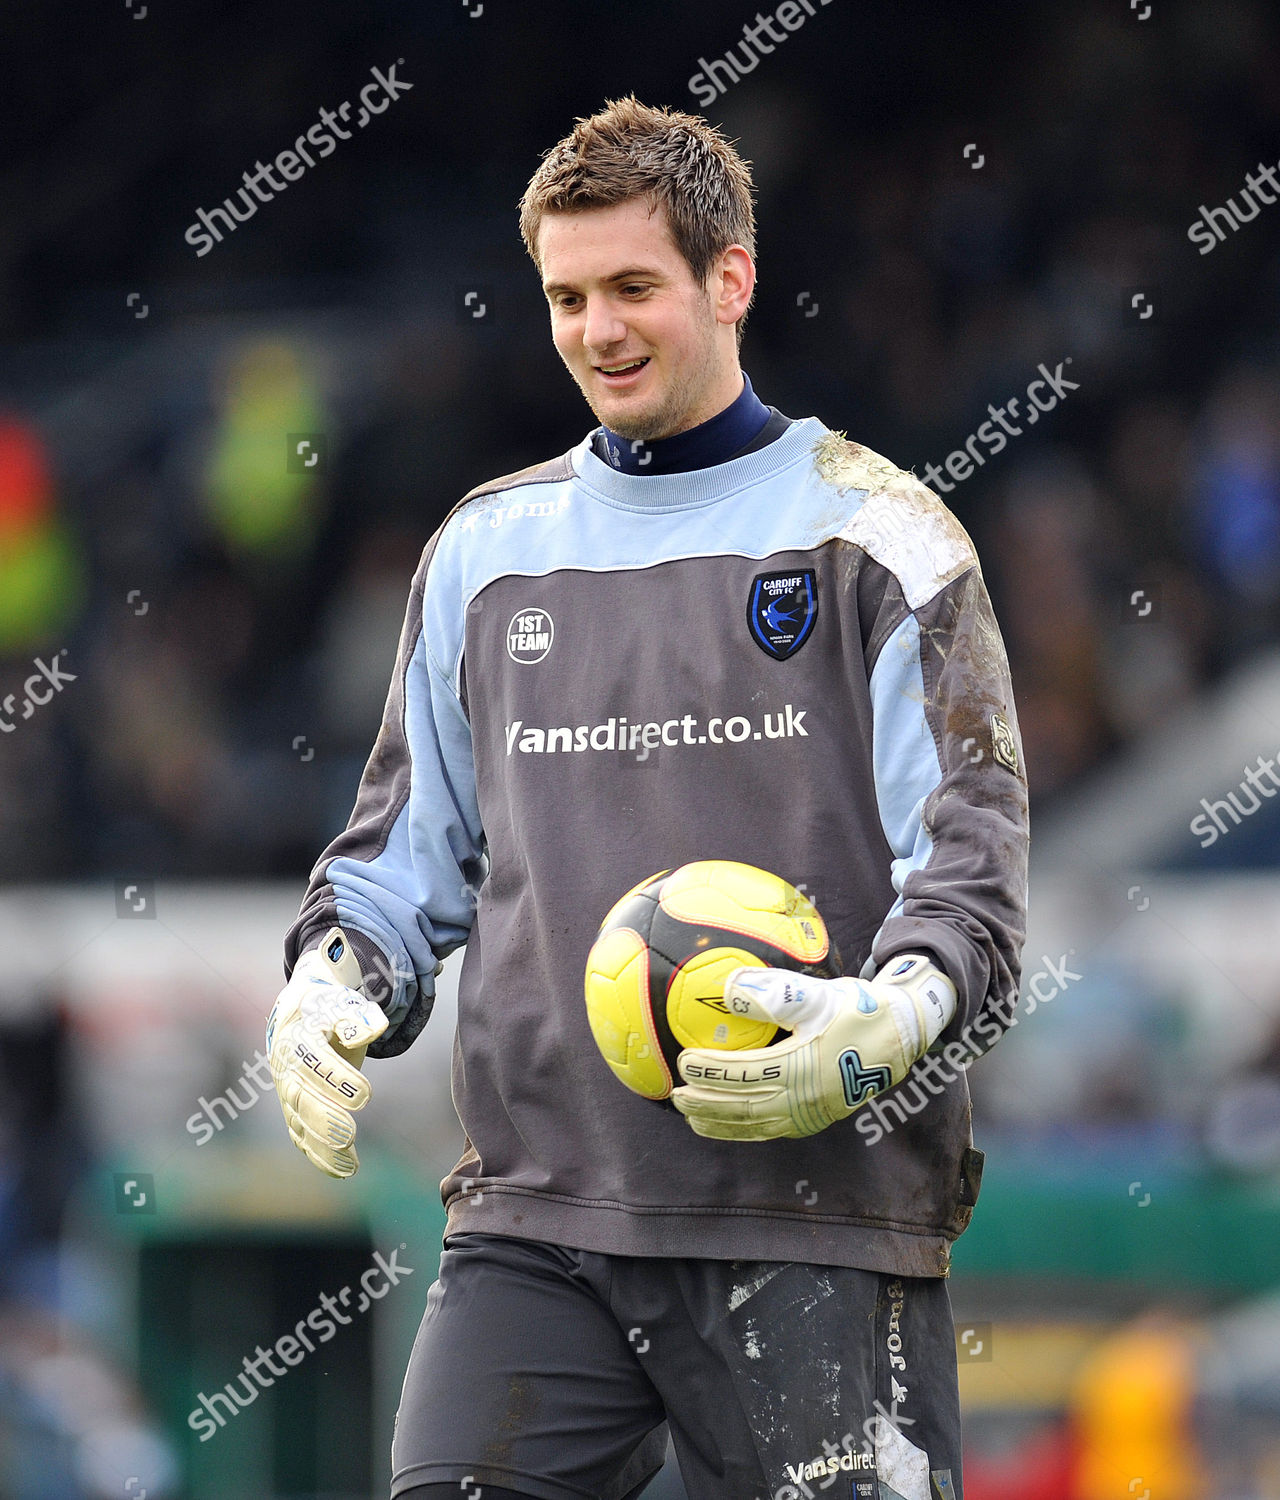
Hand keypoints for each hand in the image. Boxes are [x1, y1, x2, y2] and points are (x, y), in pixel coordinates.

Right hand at [267, 927, 387, 1177]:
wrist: (300, 1012)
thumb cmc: (329, 1007)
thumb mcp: (343, 1002)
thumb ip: (358, 1016)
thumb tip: (369, 1031)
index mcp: (297, 1036)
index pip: (313, 1060)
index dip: (337, 1078)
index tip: (366, 1096)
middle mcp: (286, 1067)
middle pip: (299, 1096)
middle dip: (323, 1118)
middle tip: (349, 1135)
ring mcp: (286, 1090)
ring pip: (298, 1122)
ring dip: (322, 1146)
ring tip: (350, 1164)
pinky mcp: (293, 1109)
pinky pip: (301, 1135)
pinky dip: (319, 1155)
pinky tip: (343, 1170)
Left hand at [670, 954, 955, 1140]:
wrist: (900, 1036)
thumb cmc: (856, 1010)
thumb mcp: (817, 995)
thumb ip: (772, 993)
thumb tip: (728, 987)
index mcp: (802, 1066)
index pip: (746, 1072)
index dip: (713, 1069)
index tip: (684, 1061)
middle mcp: (803, 1097)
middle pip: (744, 1105)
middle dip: (706, 1102)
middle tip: (675, 1095)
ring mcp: (809, 1114)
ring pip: (754, 1124)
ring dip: (718, 1122)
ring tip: (688, 1116)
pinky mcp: (814, 1120)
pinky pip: (770, 1131)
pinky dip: (742, 1130)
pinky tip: (723, 1125)